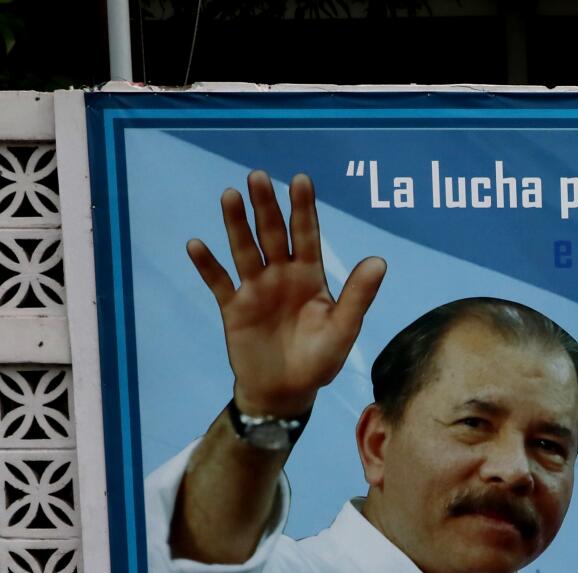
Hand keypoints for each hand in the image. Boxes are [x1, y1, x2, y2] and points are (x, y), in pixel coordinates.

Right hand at [186, 171, 385, 418]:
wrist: (287, 392)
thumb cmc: (319, 360)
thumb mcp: (344, 329)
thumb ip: (359, 295)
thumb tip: (380, 261)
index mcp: (310, 277)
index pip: (307, 235)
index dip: (303, 208)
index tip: (301, 179)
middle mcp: (281, 275)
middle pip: (273, 234)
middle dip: (266, 206)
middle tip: (259, 175)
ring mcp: (255, 289)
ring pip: (244, 250)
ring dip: (236, 224)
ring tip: (230, 195)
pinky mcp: (233, 307)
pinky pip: (218, 282)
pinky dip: (207, 265)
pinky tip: (196, 245)